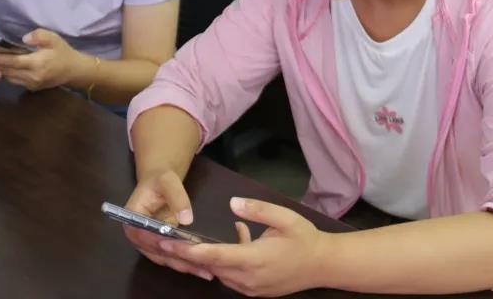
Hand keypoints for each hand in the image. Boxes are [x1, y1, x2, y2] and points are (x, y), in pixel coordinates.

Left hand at [0, 28, 84, 90]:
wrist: (73, 70)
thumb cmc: (63, 52)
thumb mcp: (54, 39)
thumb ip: (39, 36)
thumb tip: (24, 39)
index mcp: (37, 63)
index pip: (13, 61)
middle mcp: (32, 76)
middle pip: (8, 70)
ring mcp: (31, 84)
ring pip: (9, 77)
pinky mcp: (31, 88)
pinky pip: (15, 80)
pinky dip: (6, 73)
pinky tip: (0, 67)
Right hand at [123, 169, 213, 280]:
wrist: (159, 181)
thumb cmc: (160, 179)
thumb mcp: (169, 181)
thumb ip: (177, 198)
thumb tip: (187, 219)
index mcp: (131, 218)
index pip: (144, 235)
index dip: (160, 243)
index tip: (180, 250)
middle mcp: (136, 235)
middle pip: (155, 251)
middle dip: (177, 259)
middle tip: (200, 266)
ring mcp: (146, 242)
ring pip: (164, 257)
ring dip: (183, 265)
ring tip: (205, 271)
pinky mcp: (157, 245)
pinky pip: (169, 255)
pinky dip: (183, 261)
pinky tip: (201, 266)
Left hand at [164, 197, 329, 296]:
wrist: (324, 265)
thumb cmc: (305, 238)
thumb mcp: (285, 217)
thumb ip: (257, 209)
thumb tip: (232, 203)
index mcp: (254, 259)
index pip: (213, 256)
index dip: (188, 250)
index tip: (167, 244)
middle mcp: (248, 279)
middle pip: (211, 267)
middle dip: (189, 255)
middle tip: (169, 240)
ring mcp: (251, 289)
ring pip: (220, 273)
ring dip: (210, 258)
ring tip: (201, 239)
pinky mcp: (255, 292)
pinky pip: (232, 277)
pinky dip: (226, 262)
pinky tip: (239, 242)